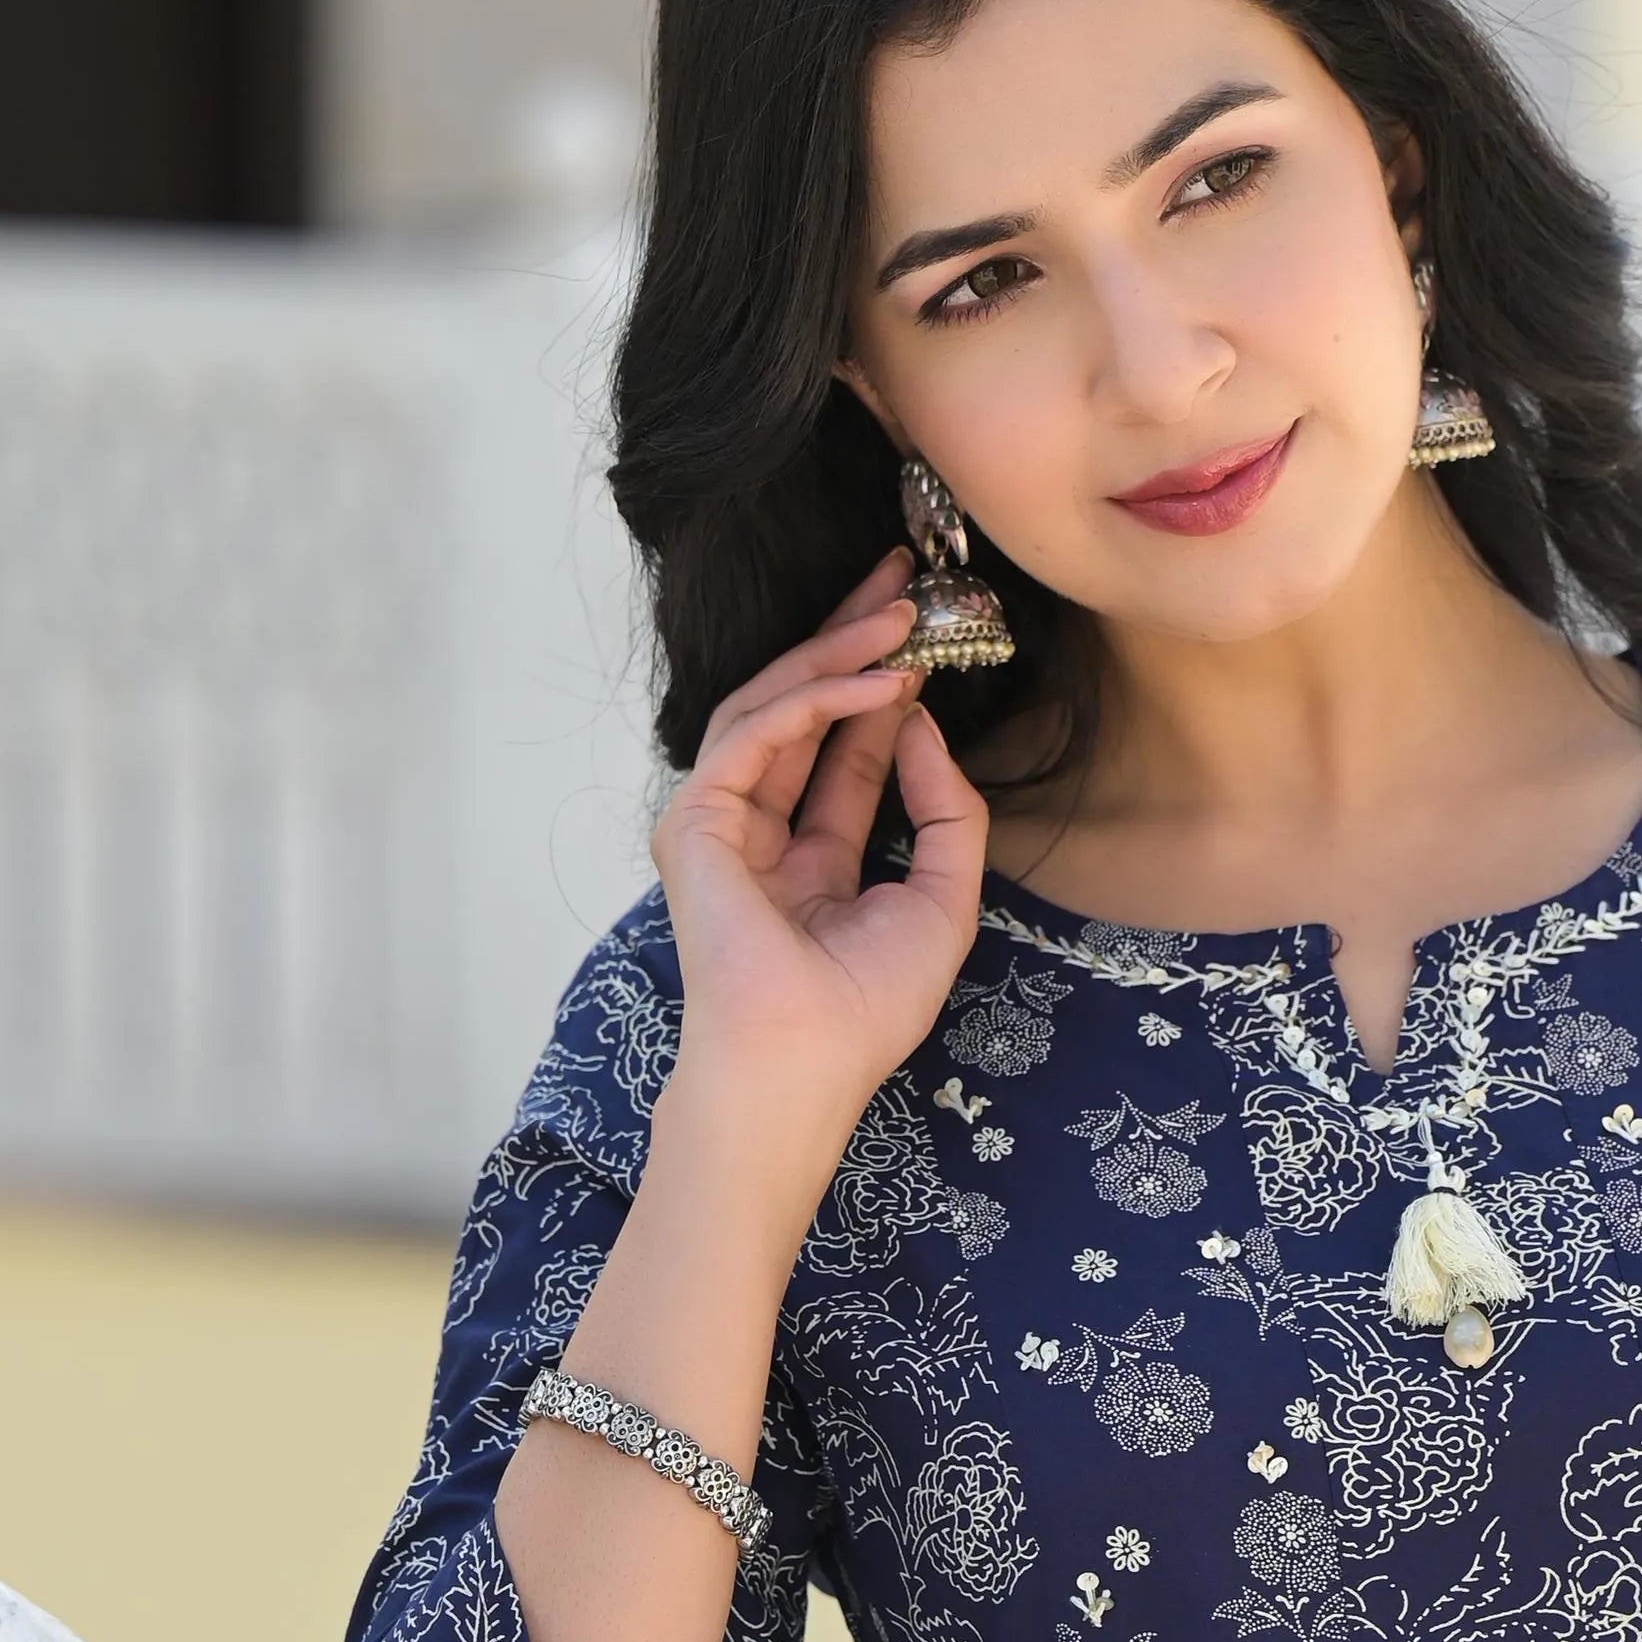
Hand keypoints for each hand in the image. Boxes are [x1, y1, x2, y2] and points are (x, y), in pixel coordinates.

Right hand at [649, 553, 989, 1195]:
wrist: (804, 1061)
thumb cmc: (866, 1007)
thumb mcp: (942, 898)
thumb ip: (945, 810)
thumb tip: (921, 722)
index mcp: (807, 860)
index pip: (840, 752)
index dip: (880, 689)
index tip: (924, 632)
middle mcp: (757, 834)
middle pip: (802, 712)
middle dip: (851, 640)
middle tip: (904, 580)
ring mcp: (718, 825)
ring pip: (773, 706)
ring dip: (838, 655)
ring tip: (902, 616)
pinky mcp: (695, 821)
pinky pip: (758, 732)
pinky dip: (819, 698)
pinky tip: (879, 682)